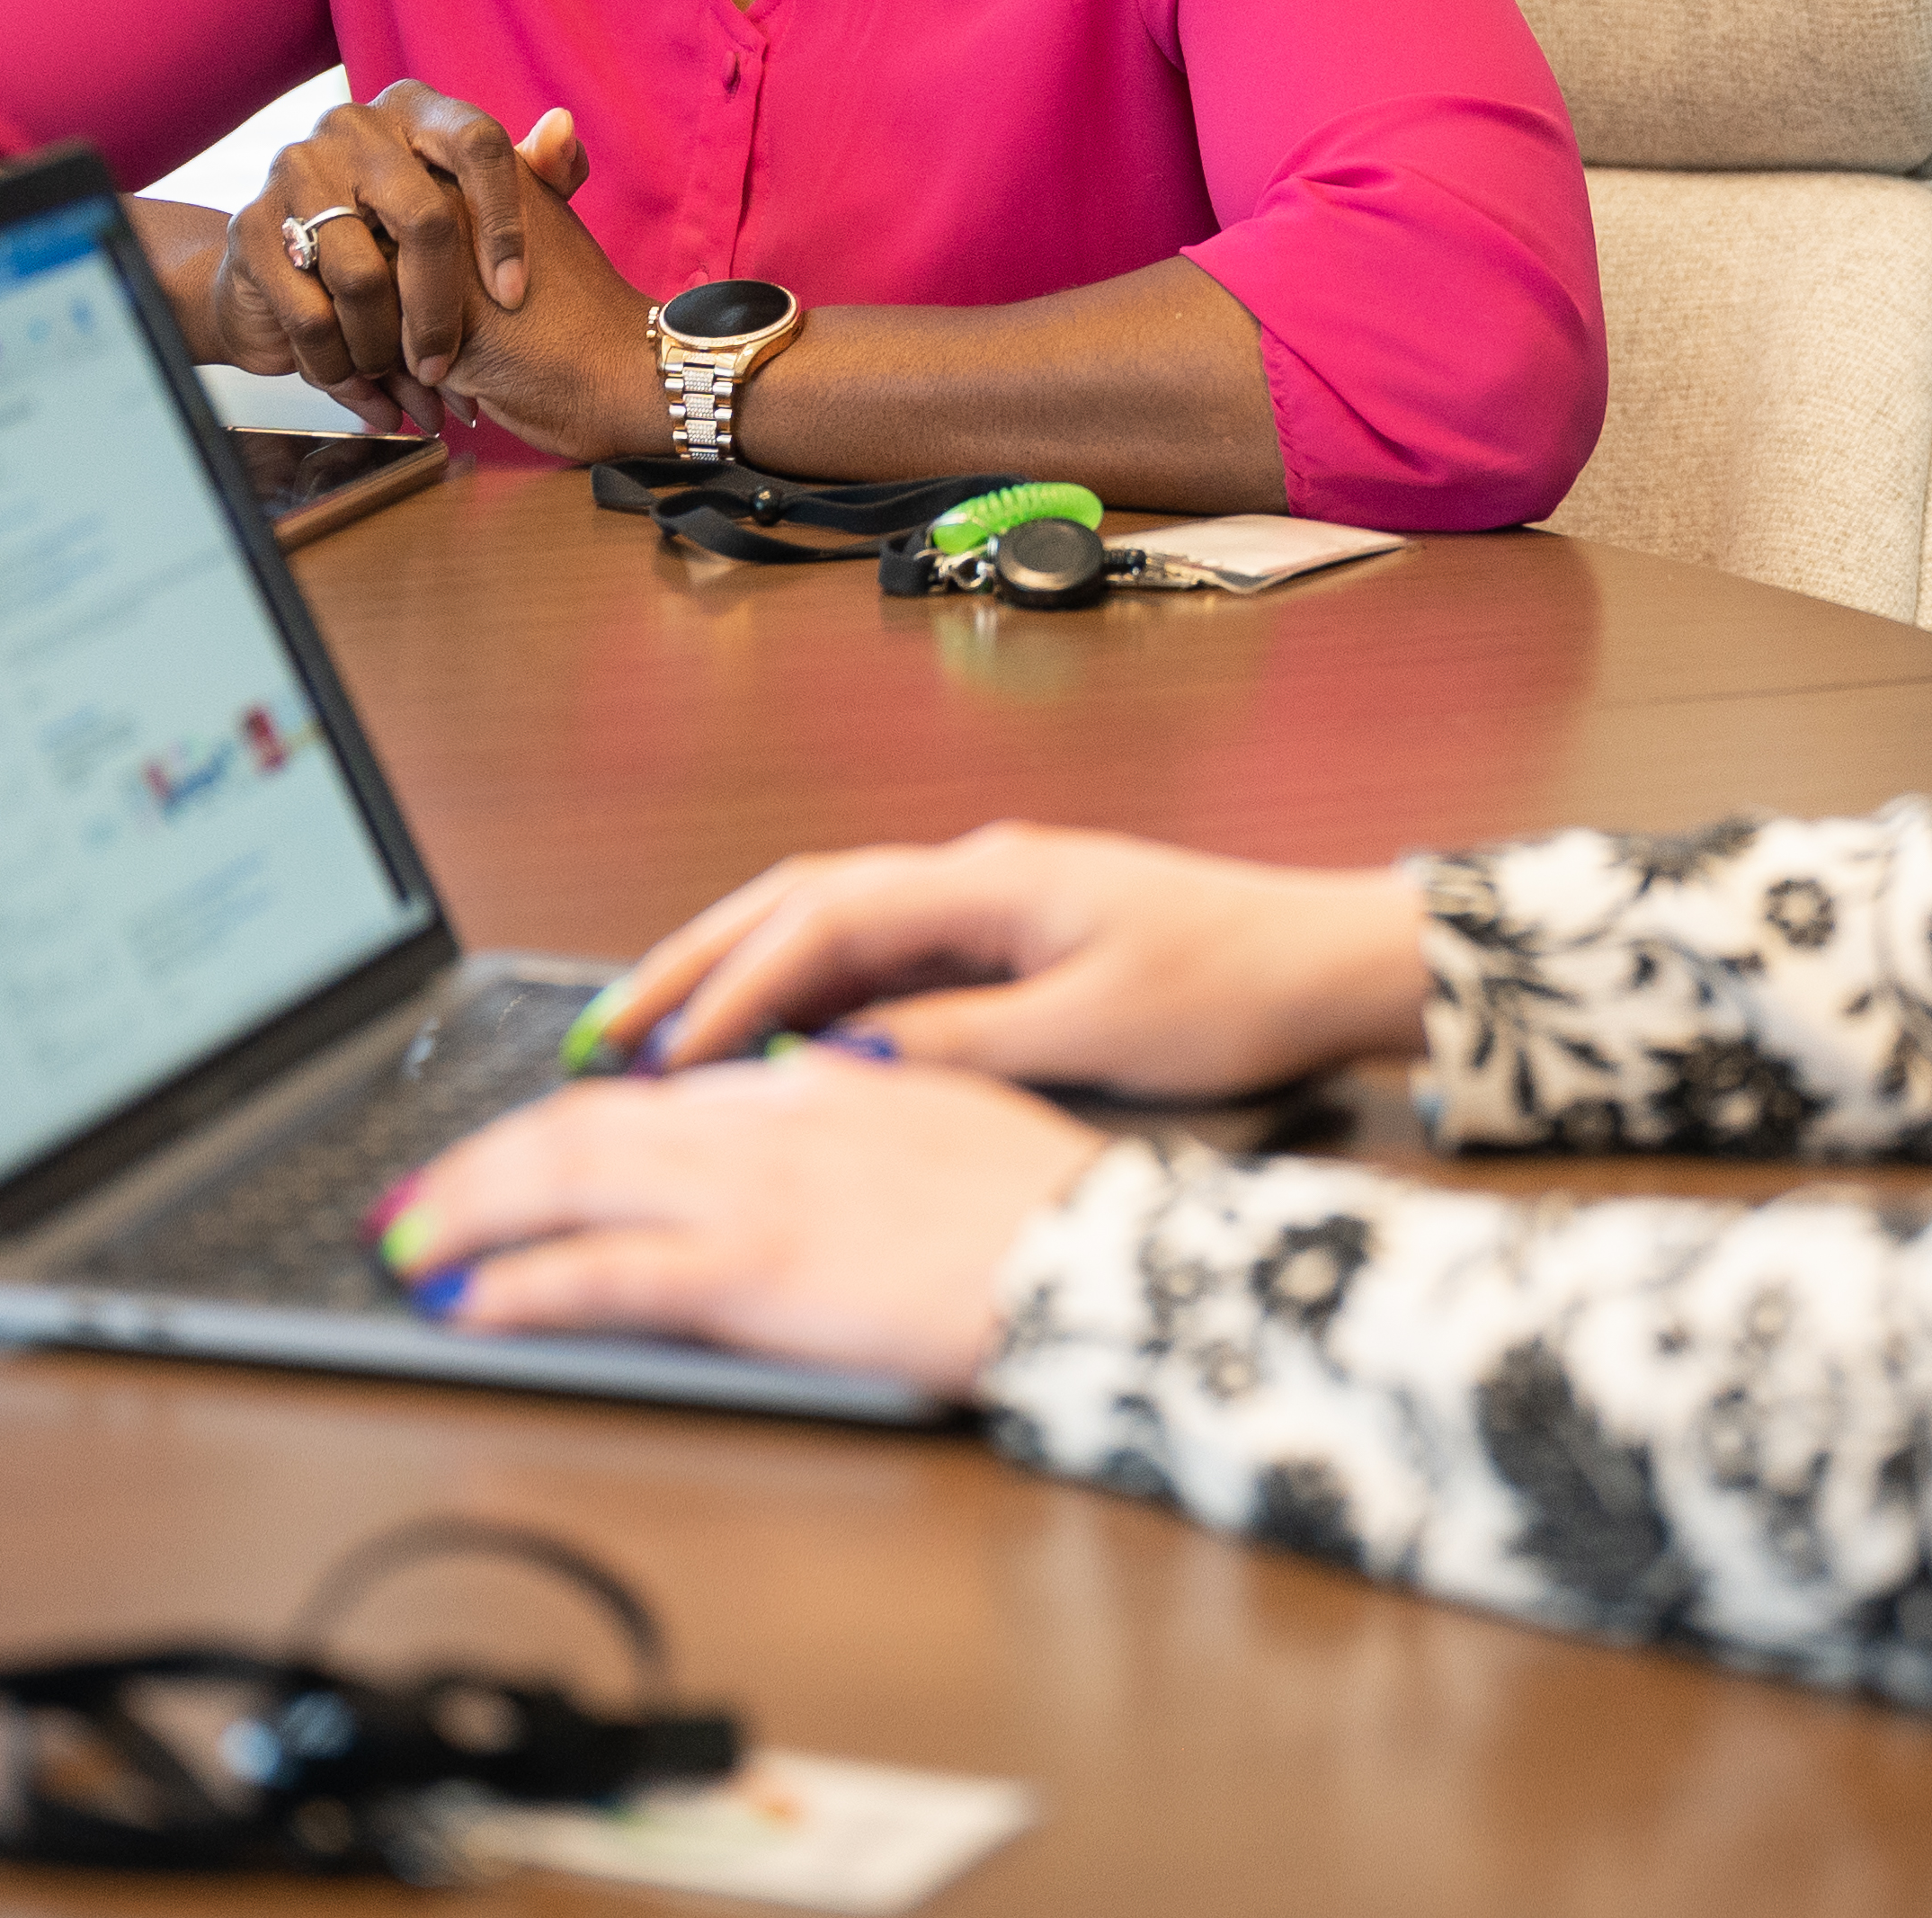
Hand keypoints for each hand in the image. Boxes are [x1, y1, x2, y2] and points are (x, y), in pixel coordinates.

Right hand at [212, 83, 632, 437]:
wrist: (285, 273)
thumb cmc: (397, 239)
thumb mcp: (471, 206)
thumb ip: (533, 176)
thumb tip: (564, 128)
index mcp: (415, 110)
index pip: (479, 144)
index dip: (504, 223)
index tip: (514, 293)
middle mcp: (352, 127)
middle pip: (424, 219)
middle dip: (442, 308)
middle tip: (448, 363)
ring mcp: (295, 172)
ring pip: (364, 277)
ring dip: (387, 347)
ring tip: (405, 380)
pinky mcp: (252, 229)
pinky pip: (311, 315)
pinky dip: (342, 367)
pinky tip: (363, 388)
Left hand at [372, 1049, 1103, 1393]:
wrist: (1098, 1256)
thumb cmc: (1045, 1208)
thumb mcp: (943, 1123)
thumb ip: (861, 1111)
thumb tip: (806, 1101)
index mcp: (813, 1082)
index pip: (656, 1092)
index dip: (566, 1120)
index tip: (513, 1151)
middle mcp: (763, 1117)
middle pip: (584, 1124)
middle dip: (481, 1162)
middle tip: (414, 1198)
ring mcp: (751, 1191)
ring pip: (567, 1182)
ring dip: (471, 1211)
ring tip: (409, 1245)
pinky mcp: (750, 1270)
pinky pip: (602, 1275)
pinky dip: (521, 1285)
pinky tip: (470, 1303)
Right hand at [583, 822, 1435, 1099]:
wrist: (1326, 961)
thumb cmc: (1233, 990)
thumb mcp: (1093, 1032)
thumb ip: (961, 1042)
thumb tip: (841, 1062)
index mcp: (991, 880)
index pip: (822, 922)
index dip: (732, 990)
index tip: (665, 1056)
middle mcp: (974, 871)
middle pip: (797, 900)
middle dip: (694, 964)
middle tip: (605, 1033)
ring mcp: (986, 897)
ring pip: (827, 920)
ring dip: (738, 974)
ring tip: (651, 1039)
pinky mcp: (1004, 933)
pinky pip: (875, 952)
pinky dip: (804, 992)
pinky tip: (762, 1045)